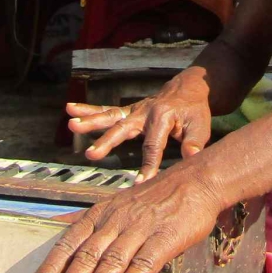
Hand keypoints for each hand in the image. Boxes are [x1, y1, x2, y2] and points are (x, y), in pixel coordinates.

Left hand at [26, 165, 222, 272]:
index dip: (52, 267)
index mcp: (103, 212)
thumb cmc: (158, 196)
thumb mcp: (119, 204)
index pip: (70, 241)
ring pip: (112, 262)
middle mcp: (117, 220)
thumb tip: (63, 235)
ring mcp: (141, 228)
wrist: (198, 180)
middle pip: (87, 255)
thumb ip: (95, 223)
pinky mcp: (165, 238)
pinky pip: (143, 264)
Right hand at [67, 69, 212, 180]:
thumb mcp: (200, 126)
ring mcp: (134, 110)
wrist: (188, 89)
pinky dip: (89, 110)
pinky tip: (71, 109)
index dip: (148, 165)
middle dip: (107, 142)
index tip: (140, 183)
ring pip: (110, 116)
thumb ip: (194, 143)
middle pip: (123, 129)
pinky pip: (107, 111)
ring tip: (71, 124)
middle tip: (91, 154)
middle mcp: (144, 112)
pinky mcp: (128, 111)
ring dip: (90, 121)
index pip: (153, 145)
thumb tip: (192, 158)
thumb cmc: (194, 111)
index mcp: (163, 117)